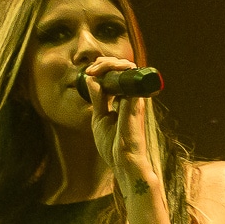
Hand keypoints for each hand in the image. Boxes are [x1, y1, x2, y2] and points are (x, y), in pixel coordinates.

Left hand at [80, 55, 157, 193]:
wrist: (123, 161)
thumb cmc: (113, 145)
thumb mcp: (99, 118)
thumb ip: (97, 99)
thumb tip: (91, 80)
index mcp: (122, 101)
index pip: (116, 76)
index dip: (103, 68)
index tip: (89, 72)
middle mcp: (130, 97)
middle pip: (122, 68)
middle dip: (105, 62)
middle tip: (91, 69)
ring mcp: (134, 98)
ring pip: (126, 68)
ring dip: (110, 63)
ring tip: (95, 68)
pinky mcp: (135, 100)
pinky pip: (129, 77)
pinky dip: (115, 69)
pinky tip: (101, 71)